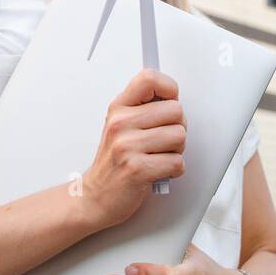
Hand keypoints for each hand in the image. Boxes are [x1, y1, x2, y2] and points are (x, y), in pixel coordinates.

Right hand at [83, 69, 185, 229]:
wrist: (95, 196)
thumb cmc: (114, 161)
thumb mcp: (120, 125)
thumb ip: (143, 108)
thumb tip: (172, 96)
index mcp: (119, 108)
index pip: (150, 79)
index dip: (169, 88)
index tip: (168, 101)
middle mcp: (121, 123)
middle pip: (176, 110)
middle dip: (177, 127)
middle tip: (163, 140)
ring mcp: (128, 146)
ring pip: (180, 136)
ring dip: (176, 151)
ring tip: (159, 156)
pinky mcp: (137, 169)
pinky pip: (177, 162)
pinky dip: (174, 170)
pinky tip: (158, 171)